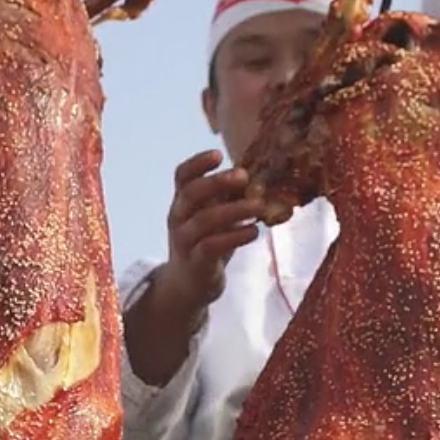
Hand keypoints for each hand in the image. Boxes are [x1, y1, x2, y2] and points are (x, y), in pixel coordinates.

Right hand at [157, 149, 265, 311]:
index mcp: (183, 202)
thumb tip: (261, 181)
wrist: (188, 286)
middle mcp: (178, 218)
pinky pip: (211, 246)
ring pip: (204, 220)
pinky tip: (253, 232)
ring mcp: (184, 241)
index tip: (218, 154)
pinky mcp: (195, 262)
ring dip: (234, 210)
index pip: (182, 176)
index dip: (197, 163)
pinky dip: (234, 237)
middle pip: (190, 193)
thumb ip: (231, 199)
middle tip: (244, 176)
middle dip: (217, 182)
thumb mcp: (216, 217)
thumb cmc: (206, 243)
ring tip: (259, 206)